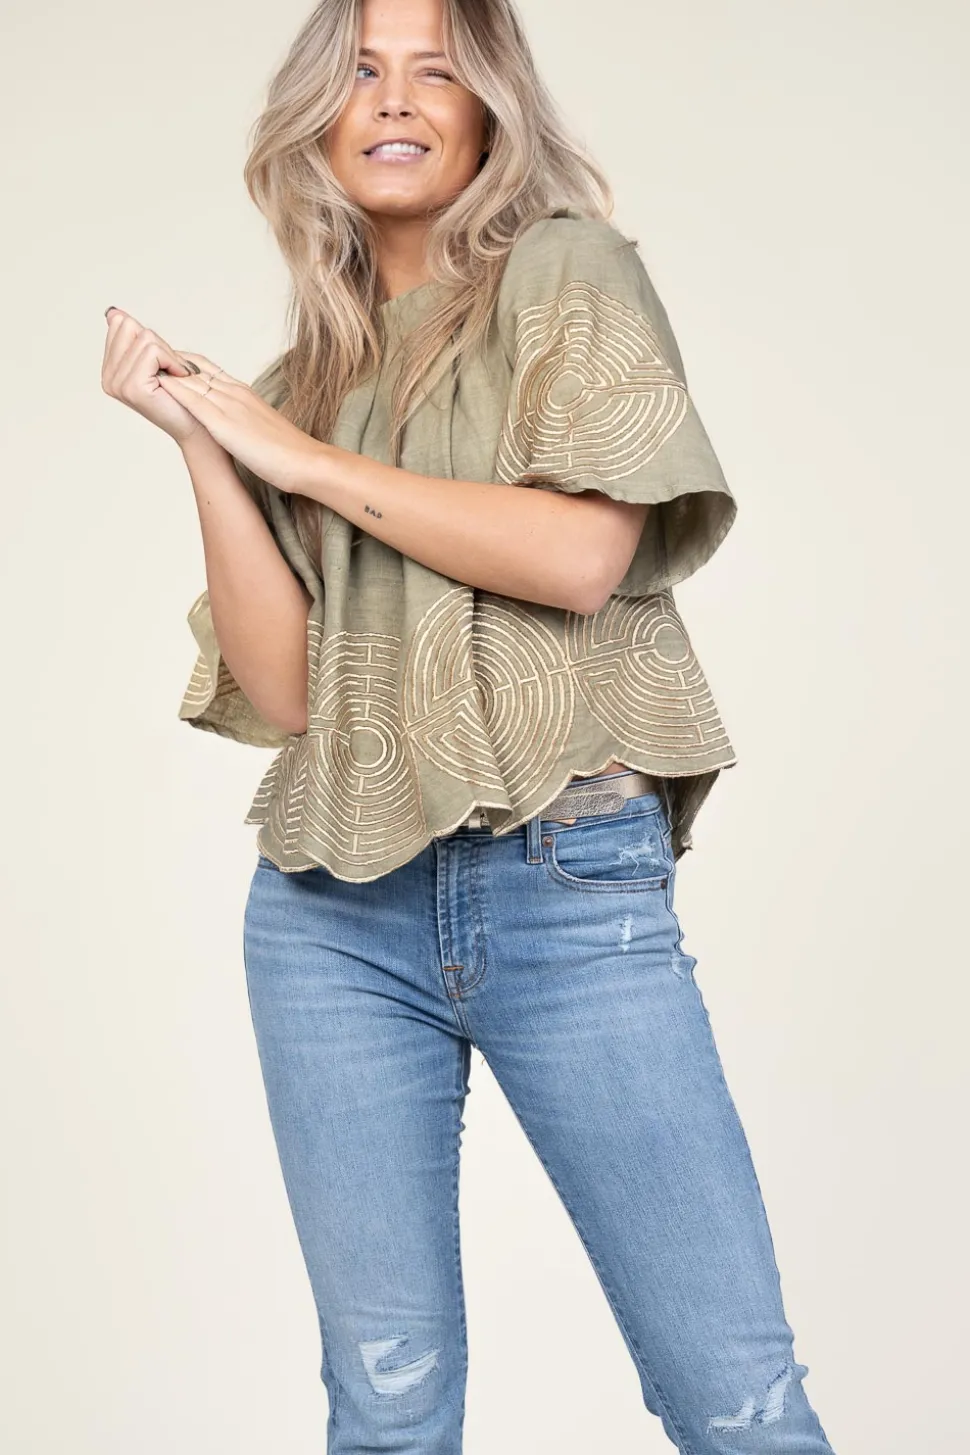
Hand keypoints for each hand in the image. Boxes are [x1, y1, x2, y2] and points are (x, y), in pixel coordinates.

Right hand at [101, 306, 208, 447]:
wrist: (197, 426)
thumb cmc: (182, 395)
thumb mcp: (155, 360)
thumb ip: (134, 337)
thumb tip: (114, 313)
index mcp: (110, 368)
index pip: (120, 323)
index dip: (149, 338)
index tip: (162, 363)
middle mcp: (108, 377)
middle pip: (129, 326)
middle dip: (159, 344)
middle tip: (171, 370)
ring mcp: (117, 383)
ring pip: (145, 338)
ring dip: (170, 356)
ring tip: (175, 378)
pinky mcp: (132, 386)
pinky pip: (153, 351)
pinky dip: (173, 361)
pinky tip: (178, 380)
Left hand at [156, 353, 322, 490]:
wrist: (306, 461)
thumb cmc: (290, 452)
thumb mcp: (263, 427)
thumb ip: (246, 419)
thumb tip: (237, 423)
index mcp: (244, 393)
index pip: (208, 369)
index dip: (184, 362)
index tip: (165, 358)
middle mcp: (235, 393)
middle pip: (195, 370)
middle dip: (168, 360)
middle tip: (142, 348)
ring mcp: (231, 406)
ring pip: (193, 380)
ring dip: (168, 370)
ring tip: (143, 359)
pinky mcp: (227, 425)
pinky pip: (197, 403)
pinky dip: (178, 391)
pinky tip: (160, 383)